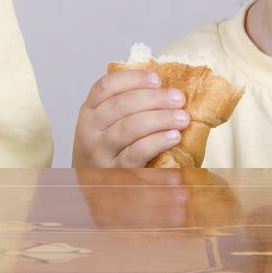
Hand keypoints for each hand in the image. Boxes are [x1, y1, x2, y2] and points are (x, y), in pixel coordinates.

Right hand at [71, 68, 189, 166]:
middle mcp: (88, 131)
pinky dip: (157, 142)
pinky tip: (174, 137)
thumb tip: (163, 86)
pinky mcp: (114, 173)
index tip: (156, 78)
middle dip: (154, 98)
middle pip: (120, 104)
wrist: (97, 194)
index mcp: (88, 112)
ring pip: (129, 127)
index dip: (132, 78)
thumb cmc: (109, 155)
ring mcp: (99, 153)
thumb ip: (126, 107)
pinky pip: (137, 153)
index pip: (105, 86)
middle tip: (178, 98)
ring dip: (160, 118)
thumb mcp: (106, 128)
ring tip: (182, 118)